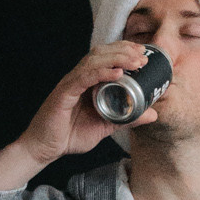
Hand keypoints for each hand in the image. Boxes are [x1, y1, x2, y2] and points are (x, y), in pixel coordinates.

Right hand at [0, 44, 162, 185]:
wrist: (45, 149)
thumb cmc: (70, 135)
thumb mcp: (106, 125)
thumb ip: (127, 118)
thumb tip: (153, 114)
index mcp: (88, 82)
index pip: (106, 57)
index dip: (124, 51)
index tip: (143, 53)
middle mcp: (79, 78)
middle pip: (101, 54)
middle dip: (124, 50)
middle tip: (143, 54)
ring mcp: (70, 83)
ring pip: (93, 61)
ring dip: (116, 58)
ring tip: (135, 60)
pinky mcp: (63, 93)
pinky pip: (83, 78)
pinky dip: (101, 73)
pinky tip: (117, 73)